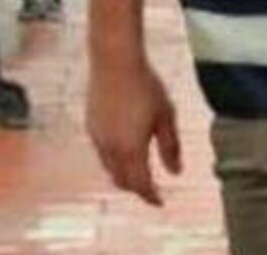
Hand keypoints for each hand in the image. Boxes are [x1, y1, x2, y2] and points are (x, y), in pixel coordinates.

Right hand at [87, 53, 181, 205]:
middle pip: (122, 181)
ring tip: (140, 174)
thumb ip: (171, 146)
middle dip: (137, 189)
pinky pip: (103, 155)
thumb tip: (176, 172)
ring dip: (124, 176)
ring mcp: (97, 139)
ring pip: (110, 169)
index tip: (160, 202)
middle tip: (151, 191)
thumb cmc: (146, 87)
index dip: (151, 196)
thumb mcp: (166, 116)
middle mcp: (110, 149)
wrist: (114, 64)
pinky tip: (125, 153)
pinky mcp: (90, 128)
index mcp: (131, 149)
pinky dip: (115, 162)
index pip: (140, 183)